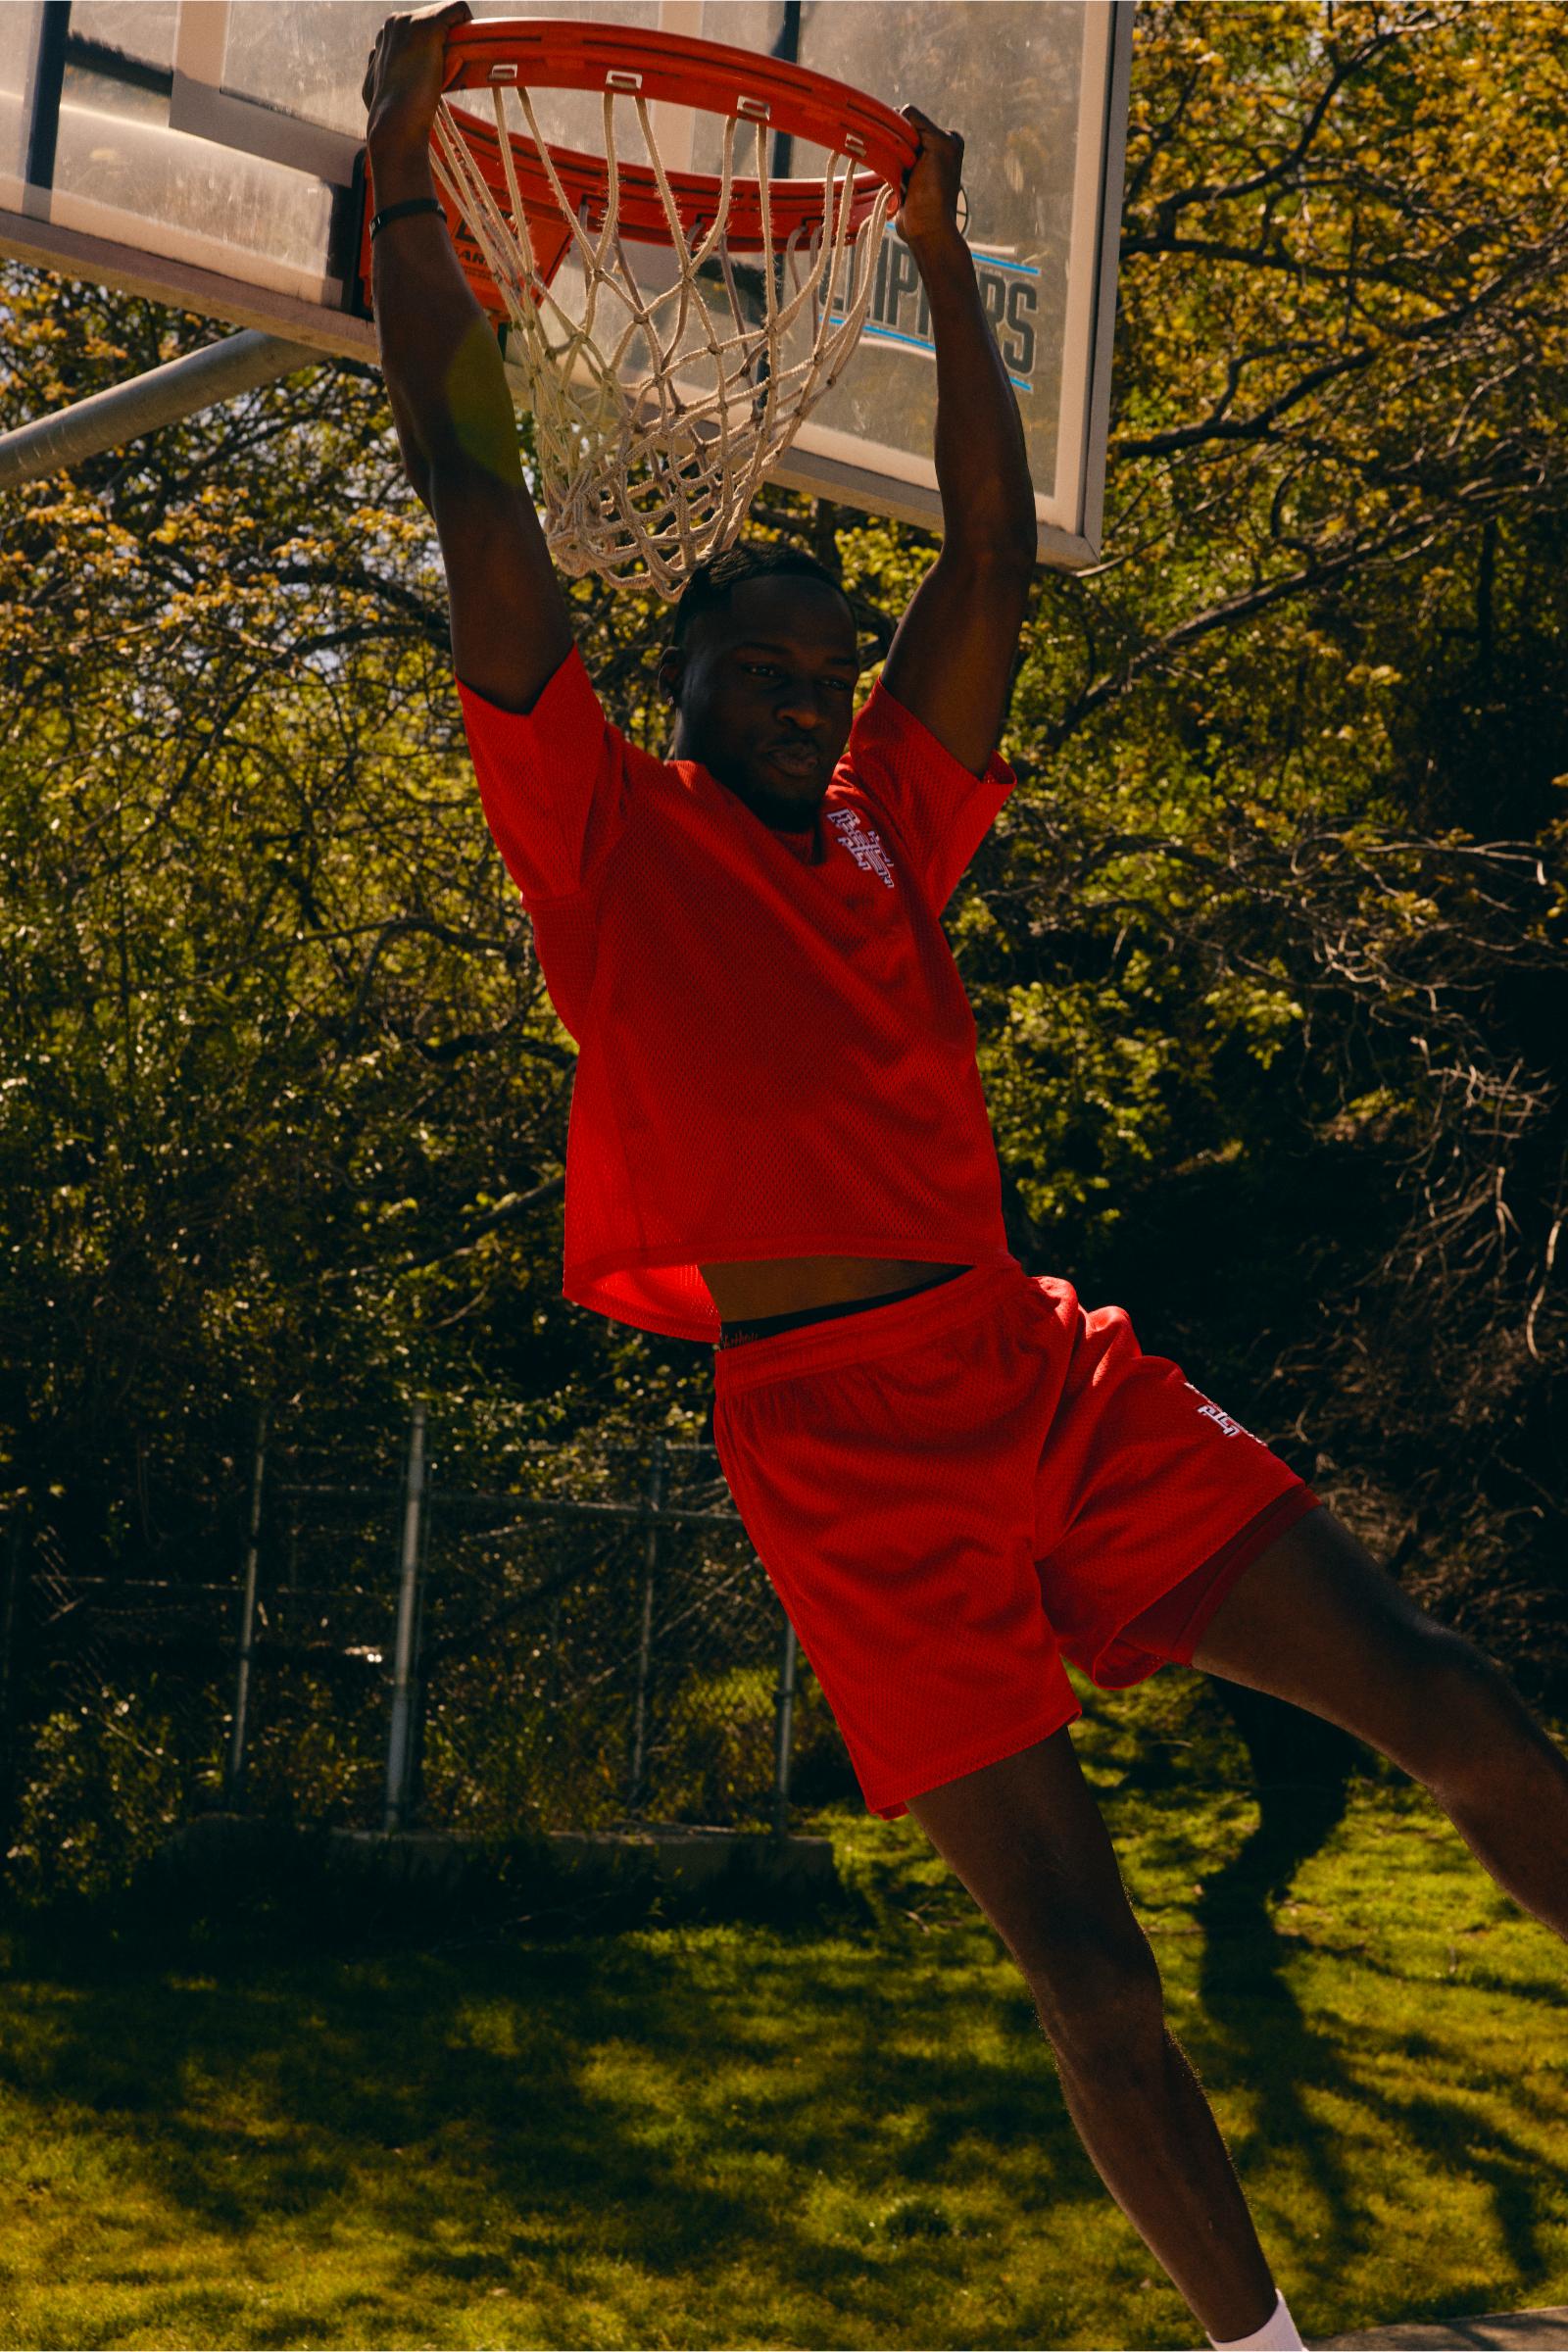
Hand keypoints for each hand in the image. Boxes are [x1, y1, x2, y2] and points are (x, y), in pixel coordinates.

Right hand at [363, 0, 470, 159]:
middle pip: (435, 19)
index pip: (420, 28)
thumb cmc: (390, 119)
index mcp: (386, 35)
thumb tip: (380, 67)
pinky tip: (472, 47)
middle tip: (454, 72)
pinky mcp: (428, 26)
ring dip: (458, 38)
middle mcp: (396, 22)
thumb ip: (384, 70)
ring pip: (447, 15)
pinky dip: (469, 23)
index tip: (443, 71)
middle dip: (448, 41)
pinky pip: (459, 9)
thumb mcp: (378, 88)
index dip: (436, 47)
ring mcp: (410, 21)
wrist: (395, 124)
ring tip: (458, 68)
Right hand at [895, 105, 965, 248]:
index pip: (913, 118)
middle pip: (902, 132)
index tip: (904, 149)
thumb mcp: (936, 146)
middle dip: (896, 144)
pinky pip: (888, 164)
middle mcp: (935, 148)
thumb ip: (919, 123)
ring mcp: (919, 165)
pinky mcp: (905, 179)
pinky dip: (887, 169)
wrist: (926, 229)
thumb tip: (898, 111)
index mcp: (948, 138)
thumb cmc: (935, 190)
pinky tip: (895, 182)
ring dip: (890, 158)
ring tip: (901, 177)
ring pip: (892, 147)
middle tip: (903, 165)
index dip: (902, 128)